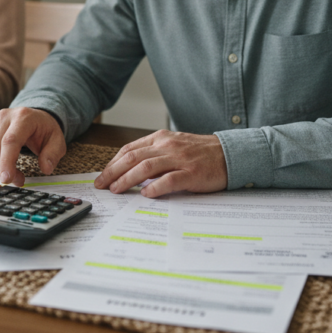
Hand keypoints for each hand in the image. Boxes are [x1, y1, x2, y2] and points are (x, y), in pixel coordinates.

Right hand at [0, 107, 65, 185]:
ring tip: (13, 174)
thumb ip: (53, 154)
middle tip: (18, 181)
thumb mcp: (58, 141)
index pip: (10, 141)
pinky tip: (4, 166)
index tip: (8, 179)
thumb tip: (46, 168)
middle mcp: (4, 116)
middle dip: (4, 170)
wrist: (35, 118)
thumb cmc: (45, 130)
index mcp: (23, 117)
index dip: (7, 162)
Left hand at [93, 130, 227, 197]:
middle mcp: (167, 146)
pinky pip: (169, 180)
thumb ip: (154, 154)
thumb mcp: (173, 146)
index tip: (103, 175)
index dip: (113, 163)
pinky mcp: (192, 173)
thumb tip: (129, 170)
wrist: (230, 154)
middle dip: (113, 172)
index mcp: (160, 138)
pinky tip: (145, 194)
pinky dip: (155, 187)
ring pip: (146, 167)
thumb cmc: (200, 153)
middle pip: (133, 157)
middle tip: (102, 184)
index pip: (129, 149)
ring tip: (117, 190)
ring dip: (128, 179)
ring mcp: (180, 159)